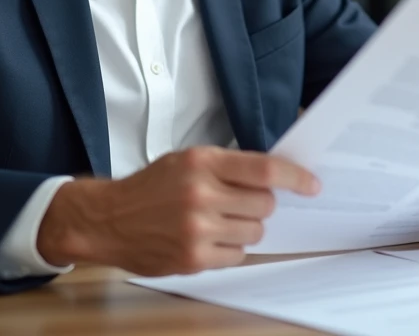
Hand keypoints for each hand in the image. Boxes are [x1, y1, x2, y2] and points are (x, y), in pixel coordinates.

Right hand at [36, 146, 319, 274]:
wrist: (107, 220)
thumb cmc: (150, 188)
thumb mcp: (186, 161)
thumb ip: (226, 167)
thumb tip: (272, 176)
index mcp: (202, 162)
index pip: (264, 170)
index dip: (295, 178)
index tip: (311, 184)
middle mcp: (201, 194)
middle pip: (264, 204)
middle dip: (259, 205)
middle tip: (238, 204)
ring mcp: (198, 228)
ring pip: (254, 232)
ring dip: (244, 228)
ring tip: (218, 222)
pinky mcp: (193, 257)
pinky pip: (237, 256)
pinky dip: (229, 250)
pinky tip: (207, 240)